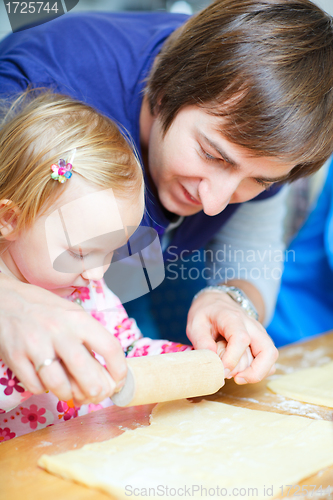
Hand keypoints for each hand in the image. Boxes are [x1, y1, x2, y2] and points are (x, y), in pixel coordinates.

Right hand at [0, 274, 126, 403]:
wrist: (5, 299)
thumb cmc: (44, 308)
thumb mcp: (71, 314)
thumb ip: (88, 338)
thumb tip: (106, 372)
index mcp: (78, 319)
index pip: (110, 347)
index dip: (119, 371)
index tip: (118, 382)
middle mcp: (59, 331)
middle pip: (86, 373)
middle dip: (95, 392)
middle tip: (95, 395)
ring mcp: (36, 345)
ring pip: (59, 385)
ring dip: (68, 395)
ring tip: (69, 392)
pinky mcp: (15, 357)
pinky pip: (35, 386)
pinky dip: (43, 389)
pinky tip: (45, 381)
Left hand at [186, 290, 277, 383]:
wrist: (217, 302)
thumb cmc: (206, 314)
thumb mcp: (195, 323)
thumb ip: (201, 341)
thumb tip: (213, 360)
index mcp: (233, 318)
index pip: (241, 339)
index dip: (232, 359)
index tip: (222, 371)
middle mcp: (252, 326)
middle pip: (268, 351)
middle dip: (254, 372)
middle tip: (235, 378)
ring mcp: (259, 334)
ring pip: (271, 357)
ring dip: (257, 373)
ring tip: (237, 377)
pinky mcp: (261, 342)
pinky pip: (269, 361)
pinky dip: (259, 371)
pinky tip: (242, 373)